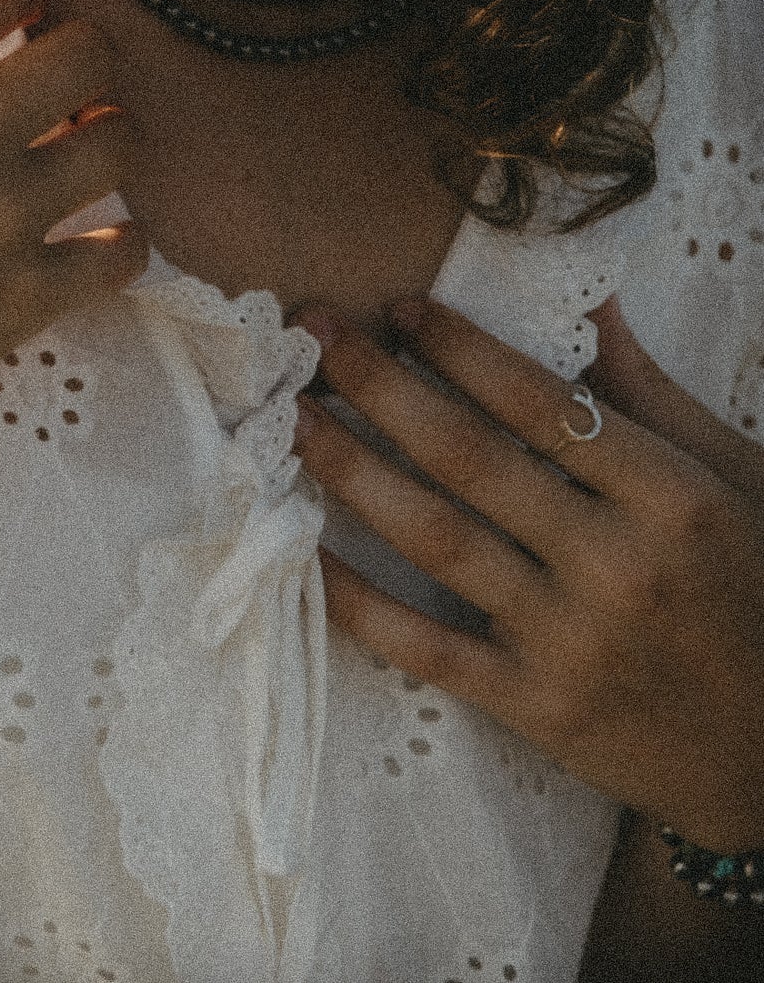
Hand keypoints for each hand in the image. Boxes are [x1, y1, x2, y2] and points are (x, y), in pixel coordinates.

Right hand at [0, 0, 145, 579]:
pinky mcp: (27, 297)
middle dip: (81, 58)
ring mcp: (5, 213)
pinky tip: (98, 245)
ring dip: (105, 141)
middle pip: (88, 50)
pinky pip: (123, 252)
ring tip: (79, 156)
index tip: (20, 15)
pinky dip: (120, 245)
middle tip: (61, 84)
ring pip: (121, 141)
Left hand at [288, 293, 763, 852]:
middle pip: (469, 457)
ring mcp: (571, 641)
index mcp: (668, 495)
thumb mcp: (734, 478)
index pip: (541, 401)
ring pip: (436, 538)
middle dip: (380, 384)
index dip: (461, 348)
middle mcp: (615, 563)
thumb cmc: (760, 590)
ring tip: (291, 415)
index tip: (401, 307)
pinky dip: (358, 599)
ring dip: (350, 469)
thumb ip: (651, 393)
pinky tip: (303, 547)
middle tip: (313, 329)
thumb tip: (591, 300)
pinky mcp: (538, 708)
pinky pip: (427, 646)